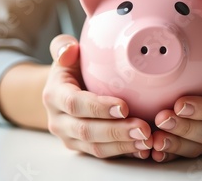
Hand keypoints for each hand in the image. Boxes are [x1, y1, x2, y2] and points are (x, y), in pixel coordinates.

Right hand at [42, 34, 152, 158]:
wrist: (62, 91)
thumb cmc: (70, 69)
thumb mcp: (65, 54)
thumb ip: (64, 47)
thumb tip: (69, 49)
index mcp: (54, 95)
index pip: (74, 103)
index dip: (98, 107)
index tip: (124, 106)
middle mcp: (58, 121)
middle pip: (86, 130)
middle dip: (116, 131)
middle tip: (143, 128)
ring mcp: (69, 137)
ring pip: (95, 147)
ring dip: (123, 145)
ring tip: (147, 139)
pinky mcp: (82, 148)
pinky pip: (103, 154)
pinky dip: (125, 152)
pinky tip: (143, 148)